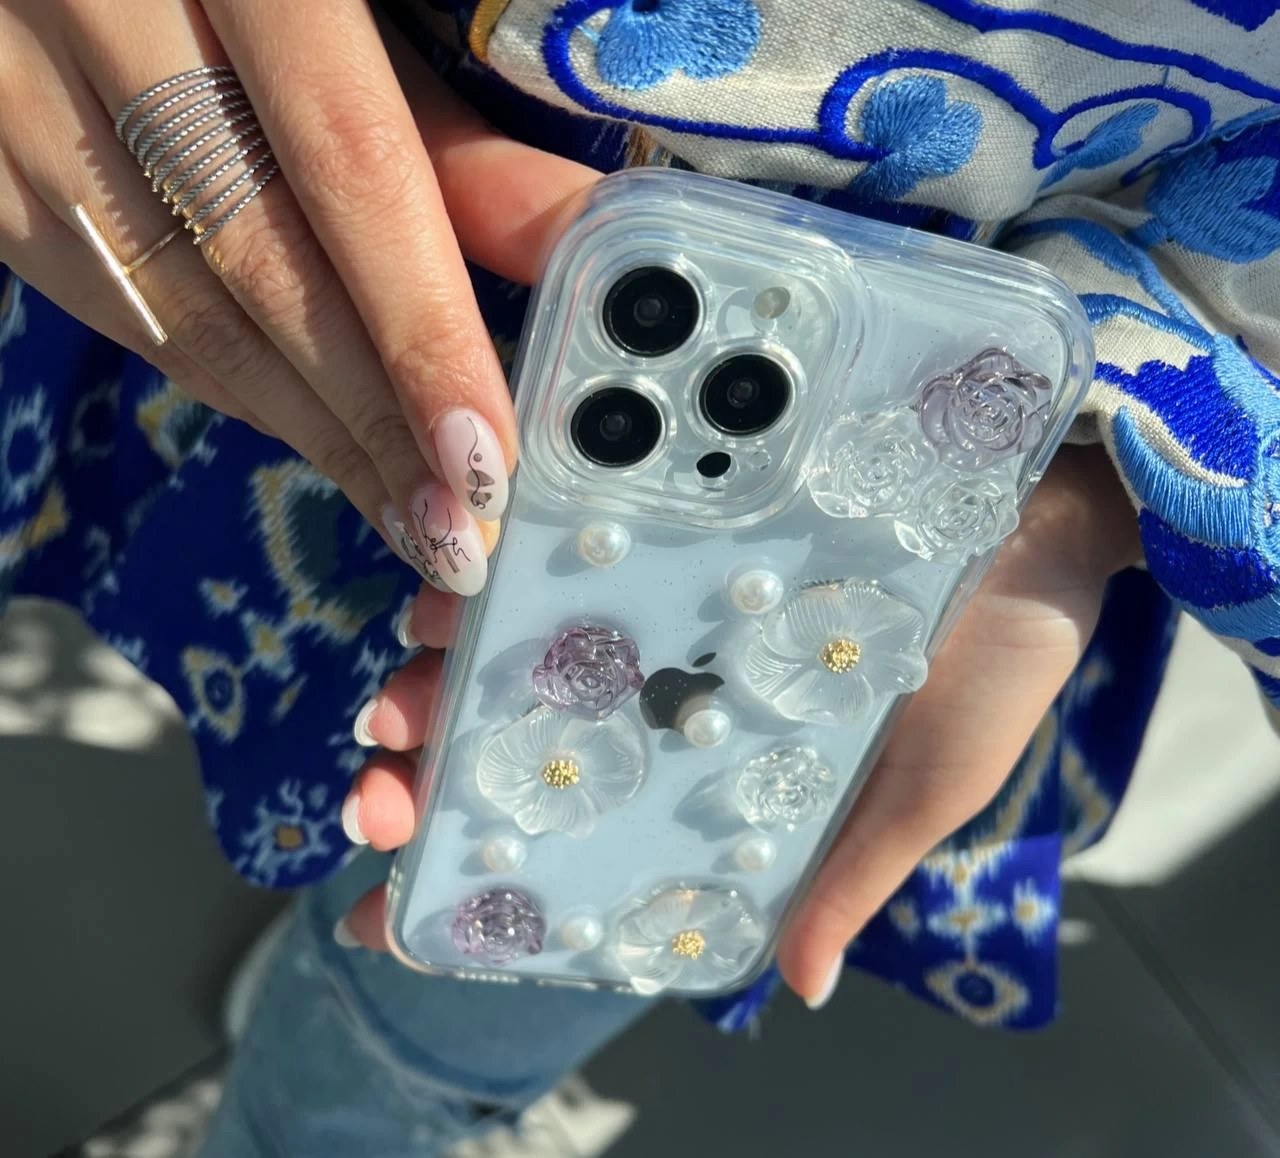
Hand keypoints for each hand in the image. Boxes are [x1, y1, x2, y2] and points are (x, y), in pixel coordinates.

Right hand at [0, 0, 596, 593]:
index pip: (348, 164)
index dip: (422, 328)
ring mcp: (16, 98)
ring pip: (183, 310)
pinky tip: (316, 439)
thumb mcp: (344, 8)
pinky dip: (237, 387)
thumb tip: (569, 242)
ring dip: (312, 431)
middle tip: (456, 532)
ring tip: (406, 518)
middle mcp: (99, 14)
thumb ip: (445, 133)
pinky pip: (127, 310)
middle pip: (260, 265)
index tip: (483, 455)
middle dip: (374, 420)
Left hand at [336, 445, 1141, 1009]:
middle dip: (437, 773)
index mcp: (718, 764)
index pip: (583, 831)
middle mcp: (681, 684)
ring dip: (451, 672)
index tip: (390, 912)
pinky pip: (585, 540)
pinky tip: (465, 581)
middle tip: (375, 798)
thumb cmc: (997, 665)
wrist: (1048, 518)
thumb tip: (795, 986)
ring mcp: (674, 598)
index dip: (485, 870)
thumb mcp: (924, 788)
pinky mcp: (686, 518)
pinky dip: (518, 565)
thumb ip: (848, 874)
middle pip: (531, 740)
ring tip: (398, 697)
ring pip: (533, 646)